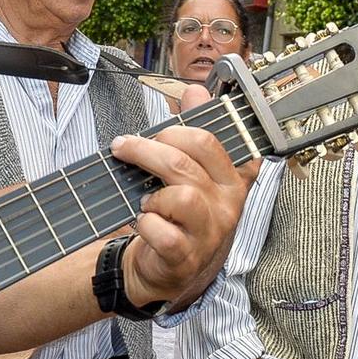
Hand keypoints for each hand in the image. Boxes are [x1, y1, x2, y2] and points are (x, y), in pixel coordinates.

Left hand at [113, 108, 250, 308]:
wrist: (168, 267)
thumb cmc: (178, 216)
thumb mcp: (191, 171)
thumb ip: (194, 131)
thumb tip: (197, 90)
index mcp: (232, 178)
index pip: (212, 140)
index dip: (178, 130)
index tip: (154, 133)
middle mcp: (228, 204)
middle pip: (188, 162)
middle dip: (147, 150)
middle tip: (125, 149)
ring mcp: (210, 233)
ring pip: (181, 197)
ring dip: (151, 194)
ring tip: (145, 201)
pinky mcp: (187, 256)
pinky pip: (164, 232)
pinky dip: (146, 224)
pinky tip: (144, 223)